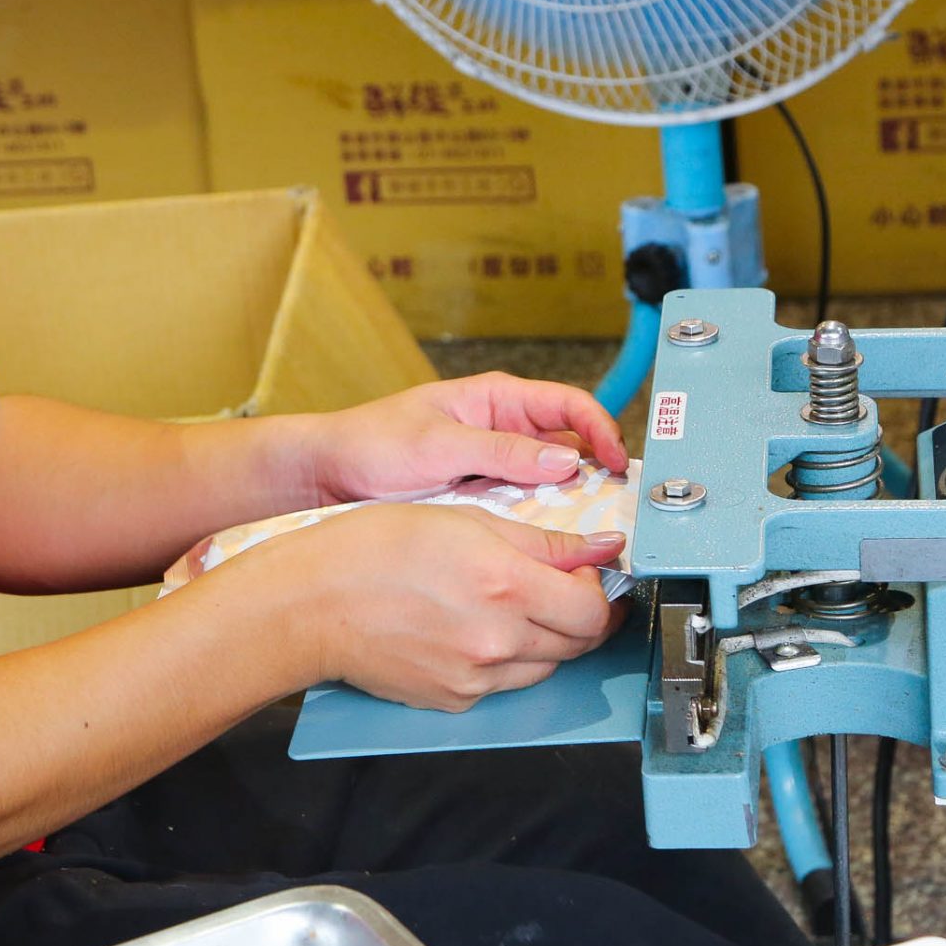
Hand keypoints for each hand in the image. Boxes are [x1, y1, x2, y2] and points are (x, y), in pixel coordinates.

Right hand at [239, 505, 623, 710]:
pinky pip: (504, 684)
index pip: (593, 609)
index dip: (600, 590)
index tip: (589, 573)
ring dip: (546, 638)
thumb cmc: (372, 548)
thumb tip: (601, 548)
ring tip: (508, 604)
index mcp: (506, 585)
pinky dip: (505, 659)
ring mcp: (476, 677)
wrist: (311, 603)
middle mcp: (498, 639)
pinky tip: (474, 628)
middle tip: (562, 588)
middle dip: (581, 614)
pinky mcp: (455, 700)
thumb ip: (542, 540)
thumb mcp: (464, 518)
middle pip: (578, 642)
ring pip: (545, 666)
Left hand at [302, 372, 628, 505]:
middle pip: (569, 446)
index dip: (602, 429)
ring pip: (550, 482)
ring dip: (572, 503)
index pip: (569, 404)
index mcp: (495, 399)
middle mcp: (501, 430)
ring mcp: (493, 466)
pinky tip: (548, 545)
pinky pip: (524, 509)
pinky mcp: (481, 498)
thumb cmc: (370, 444)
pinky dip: (541, 524)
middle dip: (596, 472)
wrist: (327, 477)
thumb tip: (561, 459)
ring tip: (590, 531)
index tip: (618, 462)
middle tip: (617, 505)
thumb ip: (499, 450)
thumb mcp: (437, 444)